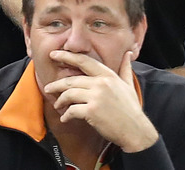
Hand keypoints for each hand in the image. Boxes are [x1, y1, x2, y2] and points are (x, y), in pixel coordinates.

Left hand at [43, 51, 158, 152]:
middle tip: (48, 88)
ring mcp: (96, 97)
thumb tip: (128, 54)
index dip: (66, 56)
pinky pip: (72, 110)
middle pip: (71, 80)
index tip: (53, 54)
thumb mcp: (129, 85)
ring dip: (60, 100)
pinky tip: (65, 118)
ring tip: (57, 105)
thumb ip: (125, 68)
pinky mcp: (91, 111)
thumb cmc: (131, 109)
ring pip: (69, 94)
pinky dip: (66, 115)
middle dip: (56, 85)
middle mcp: (101, 83)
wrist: (136, 131)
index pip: (83, 61)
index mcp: (108, 76)